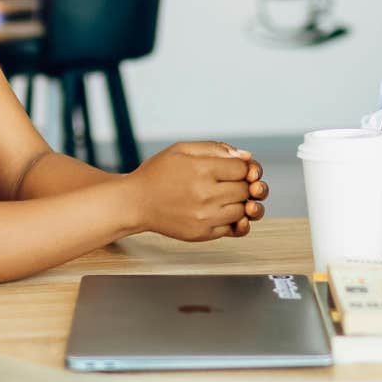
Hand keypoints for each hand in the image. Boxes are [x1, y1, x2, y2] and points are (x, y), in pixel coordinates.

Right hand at [127, 142, 268, 240]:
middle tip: (228, 182)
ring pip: (243, 210)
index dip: (242, 167)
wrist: (135, 202)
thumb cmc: (158, 173)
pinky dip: (232, 219)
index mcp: (201, 169)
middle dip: (242, 184)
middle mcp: (205, 194)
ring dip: (239, 202)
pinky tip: (219, 210)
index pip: (243, 169)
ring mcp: (204, 217)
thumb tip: (246, 156)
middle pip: (245, 189)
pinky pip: (232, 228)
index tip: (232, 168)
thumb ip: (215, 148)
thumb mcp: (182, 149)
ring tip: (223, 196)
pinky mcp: (202, 233)